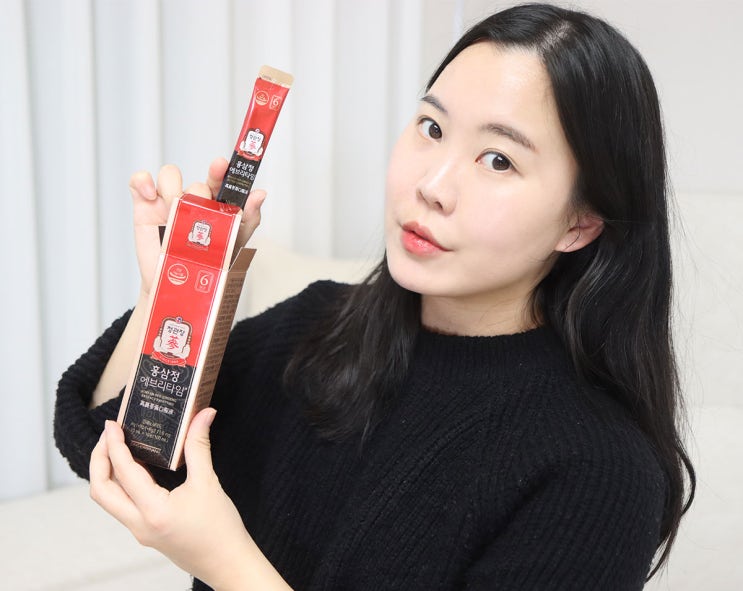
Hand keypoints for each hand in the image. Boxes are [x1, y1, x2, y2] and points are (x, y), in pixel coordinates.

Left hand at [89, 410, 288, 589]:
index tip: (112, 424)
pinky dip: (122, 484)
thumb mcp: (209, 483)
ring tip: (119, 447)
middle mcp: (140, 523)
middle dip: (99, 459)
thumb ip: (199, 446)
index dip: (114, 444)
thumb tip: (203, 414)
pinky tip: (137, 469)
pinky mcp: (146, 533)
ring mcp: (140, 531)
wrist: (228, 564)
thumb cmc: (221, 529)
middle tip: (108, 434)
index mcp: (153, 510)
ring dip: (107, 472)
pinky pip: (123, 506)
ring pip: (109, 500)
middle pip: (101, 490)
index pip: (123, 472)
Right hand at [129, 159, 266, 296]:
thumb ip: (249, 218)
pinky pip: (140, 180)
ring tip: (175, 214)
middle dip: (200, 196)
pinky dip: (143, 182)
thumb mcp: (234, 242)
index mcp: (215, 204)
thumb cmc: (207, 263)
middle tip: (200, 208)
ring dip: (173, 189)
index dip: (221, 171)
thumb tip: (260, 194)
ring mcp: (169, 200)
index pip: (220, 180)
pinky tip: (150, 196)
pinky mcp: (145, 206)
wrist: (178, 287)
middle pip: (197, 183)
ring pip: (169, 174)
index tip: (221, 166)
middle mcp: (193, 199)